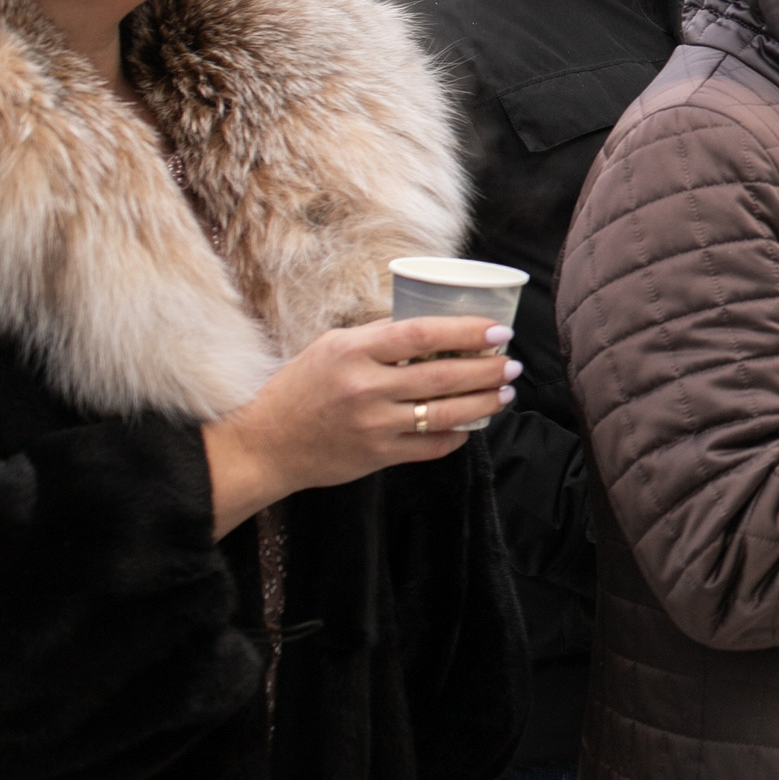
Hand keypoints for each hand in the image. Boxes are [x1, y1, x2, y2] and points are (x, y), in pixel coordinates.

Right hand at [200, 317, 518, 538]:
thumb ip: (378, 336)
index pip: (423, 334)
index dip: (467, 331)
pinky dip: (458, 435)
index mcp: (353, 351)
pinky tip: (472, 424)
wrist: (265, 444)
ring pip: (445, 412)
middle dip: (488, 369)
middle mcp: (365, 387)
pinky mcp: (377, 455)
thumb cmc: (300, 389)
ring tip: (506, 392)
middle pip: (444, 375)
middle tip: (513, 364)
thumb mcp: (331, 347)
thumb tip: (431, 324)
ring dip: (484, 402)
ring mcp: (373, 424)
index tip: (498, 329)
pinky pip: (431, 446)